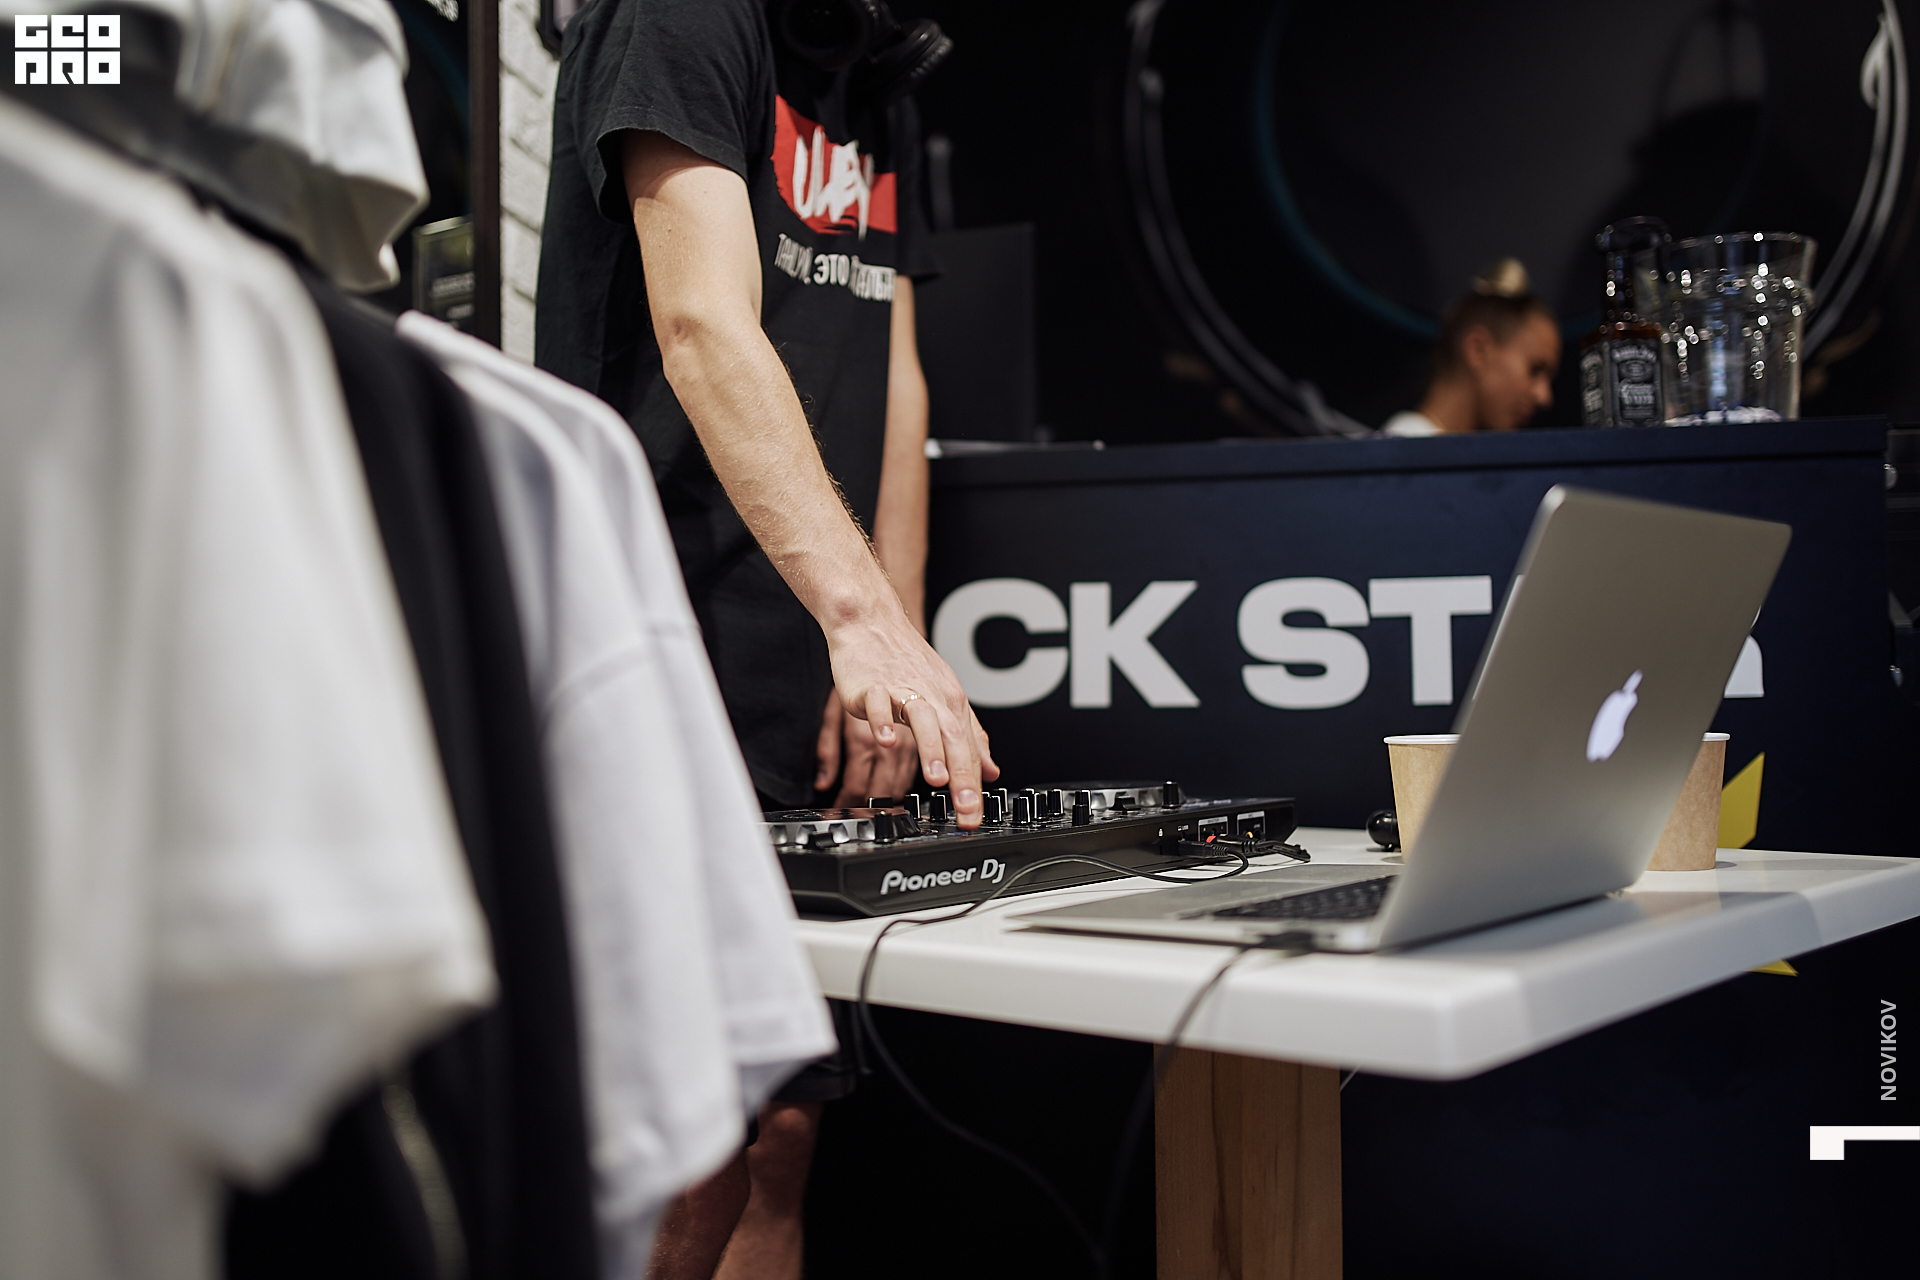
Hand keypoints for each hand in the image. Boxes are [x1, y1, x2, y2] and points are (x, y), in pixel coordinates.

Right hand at [825, 612, 996, 826]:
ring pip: (923, 721)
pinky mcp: (872, 686)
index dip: (974, 786)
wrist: (871, 622)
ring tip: (938, 779)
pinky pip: (879, 705)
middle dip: (962, 778)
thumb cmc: (905, 660)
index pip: (968, 751)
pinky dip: (884, 722)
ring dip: (932, 750)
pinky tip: (888, 742)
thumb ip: (969, 735)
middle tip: (966, 810)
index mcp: (951, 703)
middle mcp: (933, 697)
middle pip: (953, 740)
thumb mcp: (945, 696)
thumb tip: (991, 769)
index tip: (975, 816)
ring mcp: (902, 690)